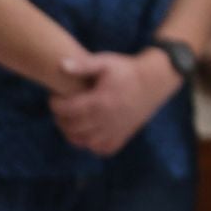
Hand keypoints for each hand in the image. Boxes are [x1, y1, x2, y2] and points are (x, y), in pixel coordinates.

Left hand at [50, 50, 181, 155]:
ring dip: (74, 134)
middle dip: (61, 119)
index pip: (66, 110)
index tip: (55, 97)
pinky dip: (92, 144)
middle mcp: (106, 119)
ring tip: (73, 121)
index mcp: (100, 101)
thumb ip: (84, 65)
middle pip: (72, 127)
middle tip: (62, 109)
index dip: (55, 104)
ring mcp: (116, 129)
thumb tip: (61, 65)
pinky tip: (90, 132)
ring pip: (84, 141)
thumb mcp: (106, 62)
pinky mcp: (124, 134)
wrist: (156, 79)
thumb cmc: (128, 70)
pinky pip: (102, 149)